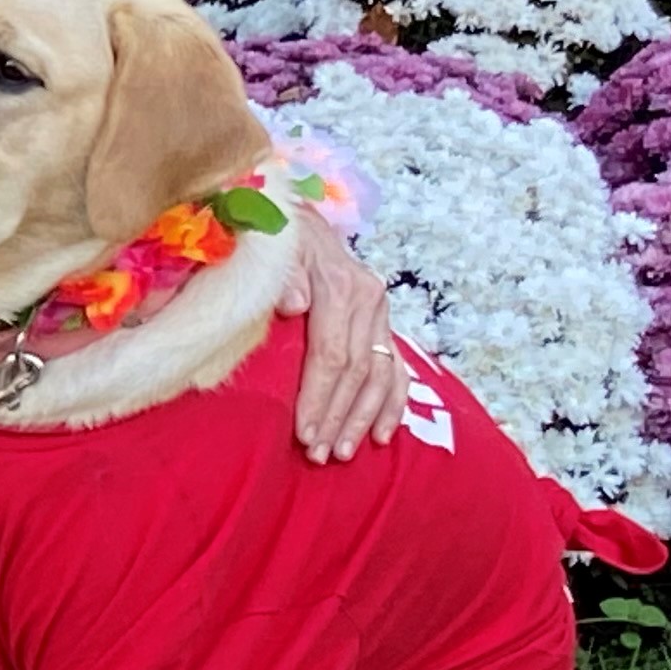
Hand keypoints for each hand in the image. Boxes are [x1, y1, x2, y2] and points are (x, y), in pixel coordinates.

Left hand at [279, 212, 406, 462]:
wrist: (298, 216)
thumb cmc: (276, 236)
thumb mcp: (274, 247)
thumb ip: (284, 275)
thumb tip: (293, 305)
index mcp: (342, 286)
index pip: (333, 355)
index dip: (319, 397)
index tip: (304, 432)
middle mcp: (369, 301)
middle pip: (358, 372)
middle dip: (338, 416)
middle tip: (319, 454)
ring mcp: (380, 314)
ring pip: (380, 375)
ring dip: (364, 418)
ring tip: (343, 452)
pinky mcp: (382, 323)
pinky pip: (396, 369)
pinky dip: (392, 404)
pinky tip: (383, 435)